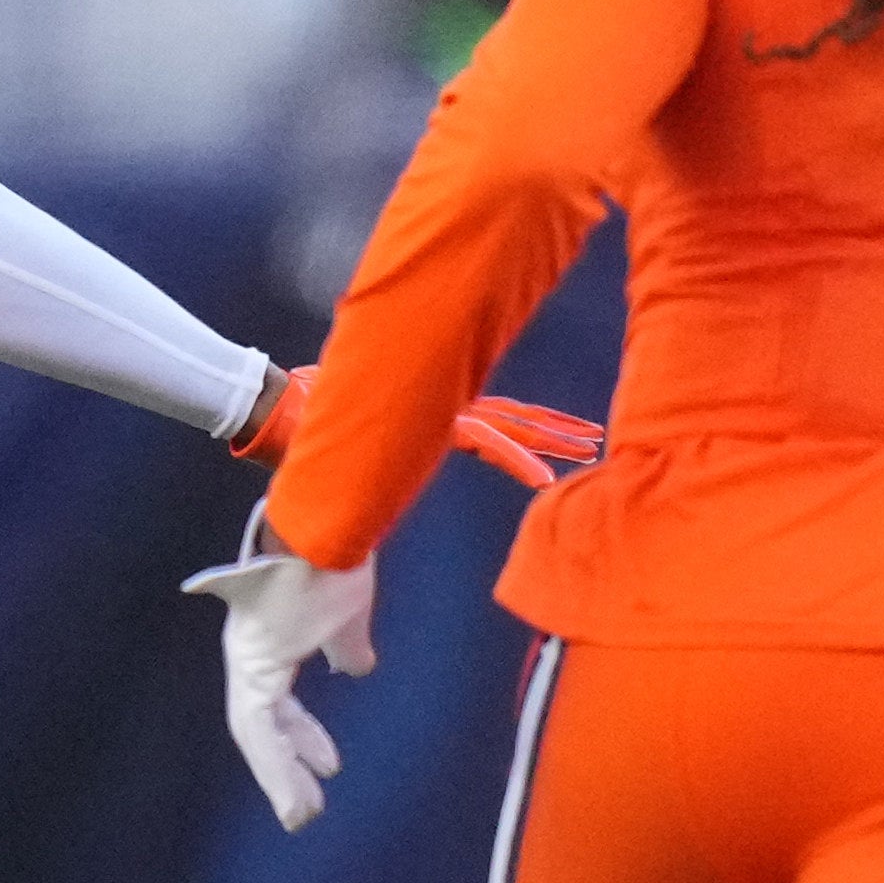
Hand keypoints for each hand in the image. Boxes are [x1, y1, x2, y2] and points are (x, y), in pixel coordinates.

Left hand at [183, 525, 379, 832]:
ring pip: (256, 730)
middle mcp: (248, 650)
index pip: (275, 706)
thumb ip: (347, 646)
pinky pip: (260, 725)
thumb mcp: (347, 614)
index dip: (297, 739)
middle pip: (260, 723)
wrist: (328, 520)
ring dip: (280, 774)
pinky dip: (278, 762)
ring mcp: (247, 655)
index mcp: (267, 642)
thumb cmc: (336, 558)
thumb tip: (356, 667)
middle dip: (286, 764)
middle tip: (308, 805)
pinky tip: (296, 788)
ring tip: (303, 812)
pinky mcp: (254, 660)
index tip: (326, 767)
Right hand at [234, 363, 609, 492]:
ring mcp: (439, 411)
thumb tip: (372, 478)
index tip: (570, 435)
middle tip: (597, 437)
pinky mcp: (428, 423)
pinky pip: (486, 443)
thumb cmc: (314, 422)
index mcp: (435, 407)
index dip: (534, 427)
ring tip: (591, 449)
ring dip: (552, 440)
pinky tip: (546, 477)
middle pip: (515, 417)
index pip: (498, 418)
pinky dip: (517, 459)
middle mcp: (445, 405)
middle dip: (557, 428)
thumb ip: (378, 447)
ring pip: (511, 425)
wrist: (286, 409)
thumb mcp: (360, 435)